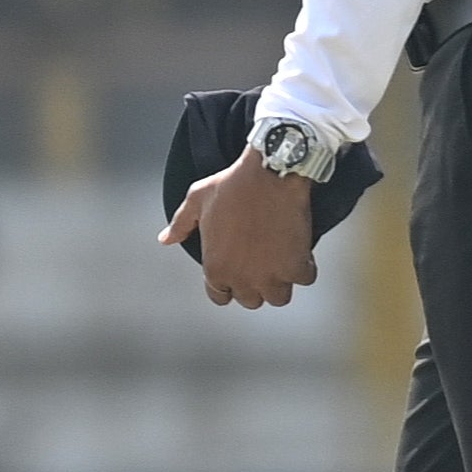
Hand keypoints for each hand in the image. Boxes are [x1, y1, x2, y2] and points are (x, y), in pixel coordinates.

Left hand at [158, 149, 316, 308]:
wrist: (273, 171)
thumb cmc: (234, 183)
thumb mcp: (198, 198)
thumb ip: (181, 223)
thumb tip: (166, 239)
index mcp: (215, 268)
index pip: (220, 296)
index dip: (230, 284)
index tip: (240, 270)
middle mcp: (242, 278)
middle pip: (251, 300)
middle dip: (257, 285)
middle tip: (264, 265)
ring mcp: (271, 274)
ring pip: (279, 297)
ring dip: (282, 282)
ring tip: (285, 263)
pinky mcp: (296, 264)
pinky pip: (306, 278)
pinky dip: (306, 267)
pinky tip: (303, 253)